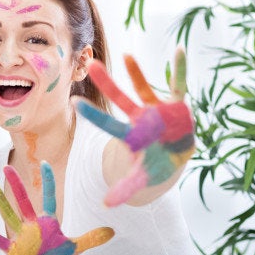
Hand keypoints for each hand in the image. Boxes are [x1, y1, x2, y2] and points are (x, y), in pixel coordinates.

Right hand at [0, 162, 113, 254]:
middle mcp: (32, 225)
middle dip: (16, 185)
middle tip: (6, 166)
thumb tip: (112, 231)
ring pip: (9, 216)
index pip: (48, 197)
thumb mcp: (73, 248)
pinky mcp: (13, 249)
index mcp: (47, 222)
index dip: (48, 180)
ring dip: (0, 203)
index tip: (45, 162)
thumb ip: (90, 238)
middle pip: (23, 201)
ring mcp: (21, 235)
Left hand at [75, 47, 194, 206]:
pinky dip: (179, 69)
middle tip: (90, 65)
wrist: (174, 155)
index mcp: (129, 134)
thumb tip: (107, 205)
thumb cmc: (154, 165)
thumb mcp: (141, 177)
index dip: (93, 115)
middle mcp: (139, 117)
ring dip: (136, 73)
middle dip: (107, 83)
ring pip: (144, 88)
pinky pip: (178, 84)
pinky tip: (179, 49)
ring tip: (126, 55)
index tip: (74, 101)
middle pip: (120, 99)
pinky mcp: (176, 104)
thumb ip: (125, 188)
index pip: (107, 123)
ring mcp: (156, 108)